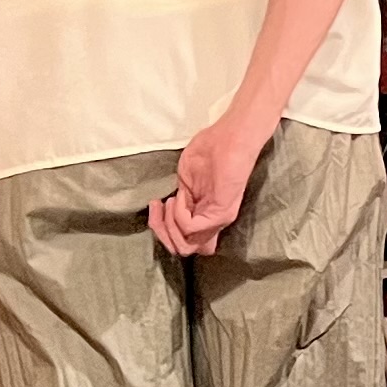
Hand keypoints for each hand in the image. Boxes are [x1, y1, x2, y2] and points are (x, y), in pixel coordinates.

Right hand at [148, 109, 275, 255]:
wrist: (229, 137)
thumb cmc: (210, 152)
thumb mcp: (187, 183)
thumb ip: (182, 204)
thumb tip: (170, 218)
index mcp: (205, 216)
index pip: (187, 246)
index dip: (165, 235)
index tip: (157, 210)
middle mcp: (213, 222)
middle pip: (183, 249)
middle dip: (161, 232)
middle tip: (158, 209)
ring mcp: (219, 219)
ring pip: (186, 245)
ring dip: (168, 224)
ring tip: (169, 201)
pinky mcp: (222, 212)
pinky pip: (190, 227)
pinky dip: (178, 214)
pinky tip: (179, 197)